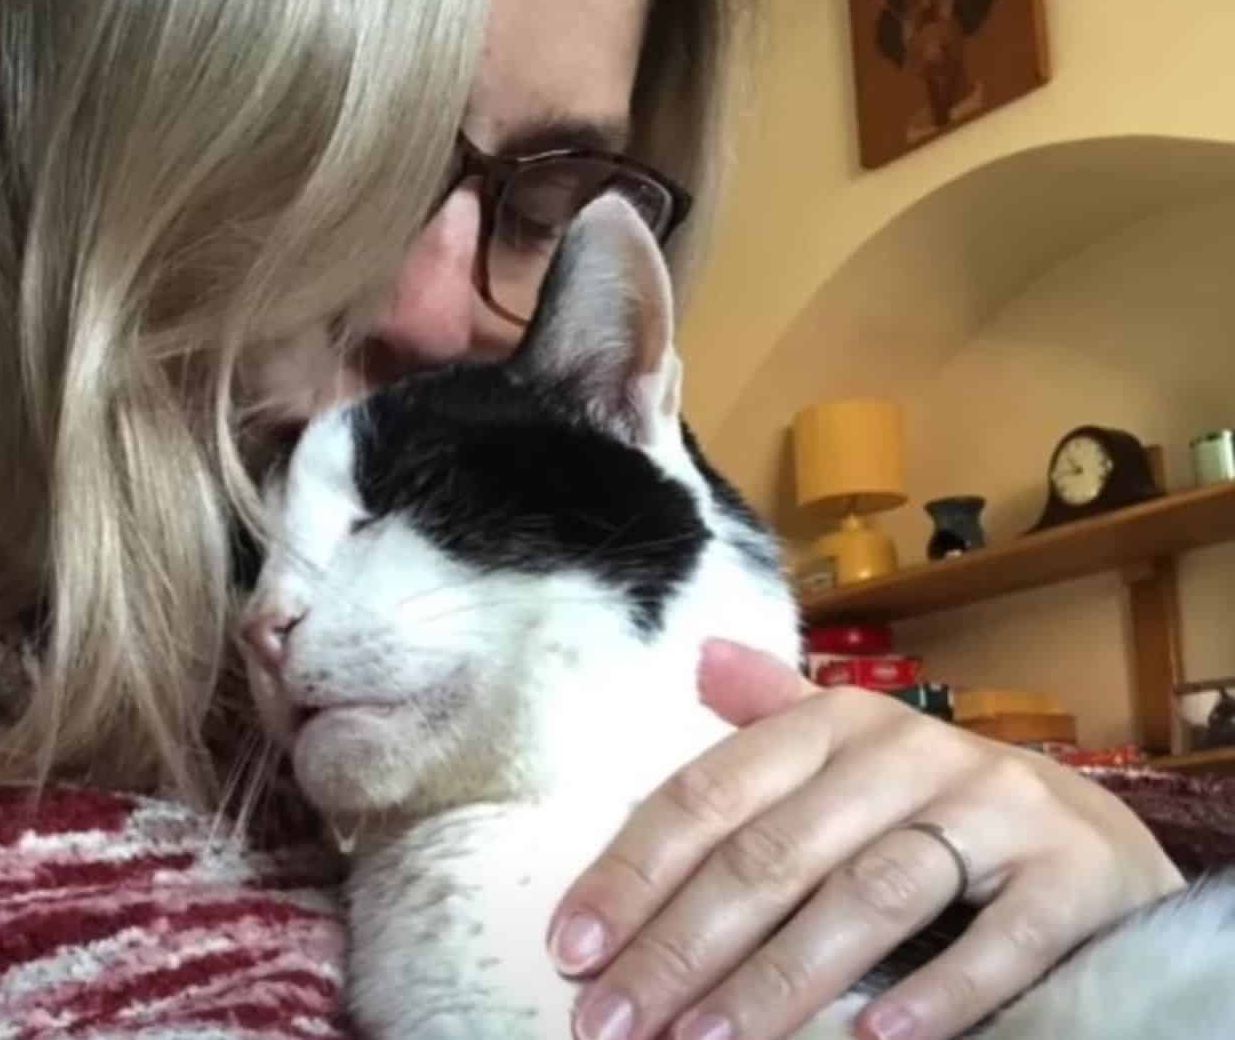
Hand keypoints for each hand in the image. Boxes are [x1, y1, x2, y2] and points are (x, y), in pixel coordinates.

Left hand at [547, 640, 1184, 1039]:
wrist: (1090, 839)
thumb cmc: (929, 808)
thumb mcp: (845, 756)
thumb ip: (767, 722)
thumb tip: (699, 658)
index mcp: (830, 724)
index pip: (708, 796)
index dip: (633, 873)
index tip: (571, 952)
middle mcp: (905, 752)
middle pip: (771, 854)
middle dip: (679, 947)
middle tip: (612, 1026)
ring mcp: (993, 807)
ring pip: (869, 894)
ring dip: (779, 979)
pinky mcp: (1070, 871)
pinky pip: (999, 938)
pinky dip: (936, 990)